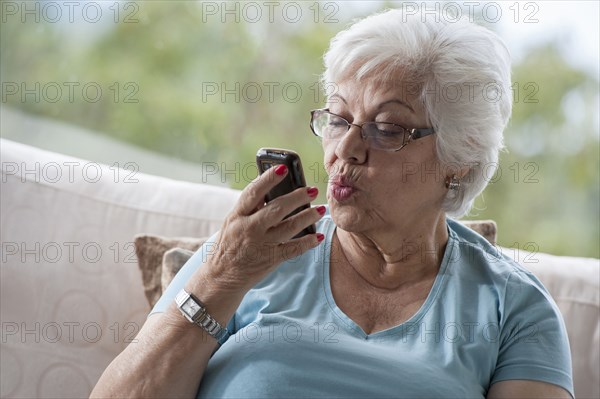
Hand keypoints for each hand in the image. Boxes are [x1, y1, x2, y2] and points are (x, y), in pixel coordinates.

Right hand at [200, 164, 324, 292]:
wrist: (221, 276)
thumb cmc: (230, 243)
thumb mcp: (233, 221)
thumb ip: (250, 207)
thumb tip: (272, 187)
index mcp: (237, 215)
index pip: (253, 193)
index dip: (268, 179)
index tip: (284, 168)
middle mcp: (248, 229)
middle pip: (277, 209)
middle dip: (297, 197)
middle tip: (312, 190)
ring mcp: (260, 245)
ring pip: (289, 227)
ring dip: (308, 217)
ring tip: (320, 209)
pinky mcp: (270, 260)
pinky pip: (293, 249)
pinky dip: (307, 242)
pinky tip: (317, 236)